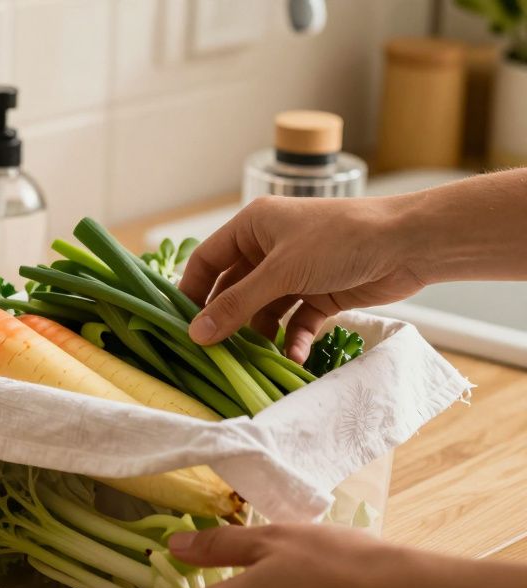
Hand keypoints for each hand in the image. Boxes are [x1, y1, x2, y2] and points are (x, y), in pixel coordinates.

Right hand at [178, 196, 424, 362]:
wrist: (409, 244)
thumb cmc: (339, 241)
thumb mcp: (281, 273)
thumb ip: (236, 305)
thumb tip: (195, 334)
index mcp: (253, 227)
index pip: (207, 260)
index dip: (191, 291)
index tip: (180, 325)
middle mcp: (270, 248)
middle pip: (234, 289)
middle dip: (226, 320)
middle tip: (212, 352)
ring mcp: (296, 272)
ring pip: (264, 310)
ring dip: (260, 335)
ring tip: (253, 360)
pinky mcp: (321, 294)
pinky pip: (296, 322)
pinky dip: (293, 340)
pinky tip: (294, 357)